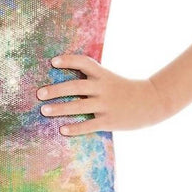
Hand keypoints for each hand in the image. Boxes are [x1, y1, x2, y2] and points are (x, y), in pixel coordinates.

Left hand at [36, 54, 168, 135]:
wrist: (152, 102)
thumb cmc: (124, 89)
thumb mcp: (109, 78)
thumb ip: (92, 77)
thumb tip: (65, 79)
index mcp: (103, 75)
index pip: (84, 63)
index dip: (68, 60)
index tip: (53, 62)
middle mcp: (103, 88)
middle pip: (76, 86)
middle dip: (56, 90)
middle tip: (39, 94)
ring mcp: (106, 105)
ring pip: (79, 106)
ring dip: (59, 108)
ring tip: (43, 111)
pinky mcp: (110, 121)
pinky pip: (89, 125)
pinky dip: (75, 128)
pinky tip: (62, 130)